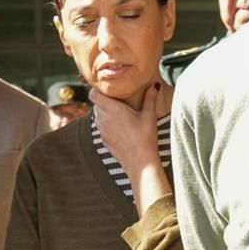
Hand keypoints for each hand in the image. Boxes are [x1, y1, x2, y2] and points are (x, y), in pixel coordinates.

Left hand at [90, 82, 174, 214]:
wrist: (140, 163)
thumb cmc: (145, 138)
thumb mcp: (149, 116)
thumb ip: (150, 98)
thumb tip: (155, 85)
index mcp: (112, 109)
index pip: (93, 94)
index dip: (98, 90)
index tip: (109, 90)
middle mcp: (103, 119)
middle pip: (96, 104)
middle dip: (105, 101)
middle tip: (119, 101)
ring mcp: (102, 130)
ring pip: (98, 116)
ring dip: (106, 113)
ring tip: (121, 114)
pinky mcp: (103, 140)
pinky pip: (101, 127)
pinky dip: (108, 124)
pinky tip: (121, 128)